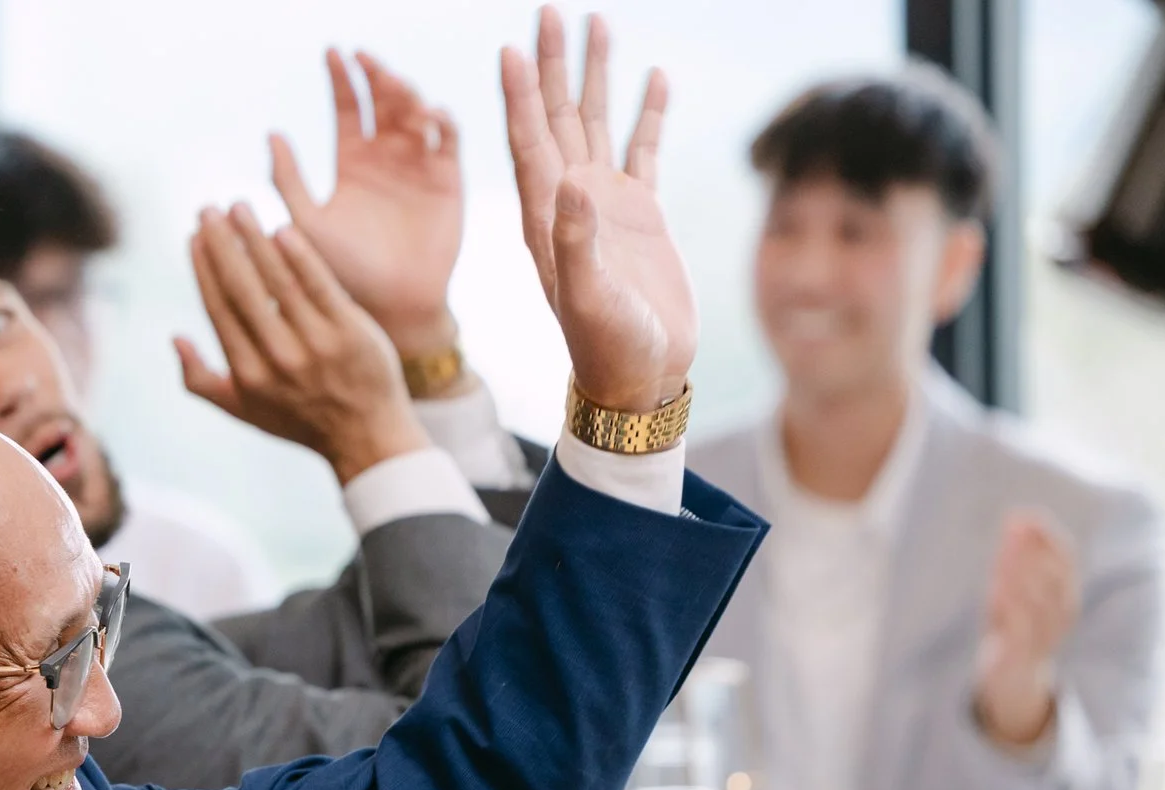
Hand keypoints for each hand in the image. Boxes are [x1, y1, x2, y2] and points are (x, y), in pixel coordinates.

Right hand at [174, 206, 426, 482]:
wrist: (366, 436)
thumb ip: (200, 380)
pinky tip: (283, 228)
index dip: (204, 270)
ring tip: (240, 206)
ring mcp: (316, 343)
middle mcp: (278, 358)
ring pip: (278, 281)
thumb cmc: (298, 420)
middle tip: (208, 209)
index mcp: (248, 374)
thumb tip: (174, 337)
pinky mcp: (350, 330)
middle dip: (222, 244)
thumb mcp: (243, 411)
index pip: (219, 309)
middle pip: (243, 289)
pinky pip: (320, 285)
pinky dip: (301, 256)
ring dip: (255, 238)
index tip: (194, 237)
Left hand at [271, 49, 463, 361]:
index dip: (342, 79)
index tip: (333, 52)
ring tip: (393, 87)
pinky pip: (448, 140)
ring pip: (416, 112)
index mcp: (352, 165)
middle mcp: (387, 160)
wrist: (392, 308)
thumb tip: (271, 134)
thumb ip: (288, 181)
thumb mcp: (307, 224)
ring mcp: (419, 167)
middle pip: (384, 101)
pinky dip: (441, 121)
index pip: (349, 109)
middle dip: (377, 76)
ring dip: (406, 94)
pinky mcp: (448, 180)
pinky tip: (427, 118)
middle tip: (367, 61)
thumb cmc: (343, 273)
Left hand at [500, 9, 693, 412]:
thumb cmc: (606, 349)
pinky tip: (652, 77)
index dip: (519, 96)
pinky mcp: (640, 213)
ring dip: (594, 75)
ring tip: (596, 22)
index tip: (512, 49)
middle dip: (554, 64)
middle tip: (549, 9)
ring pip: (596, 124)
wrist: (638, 378)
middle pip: (557, 117)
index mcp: (544, 218)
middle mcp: (568, 202)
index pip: (527, 143)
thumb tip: (574, 183)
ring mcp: (604, 204)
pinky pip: (642, 149)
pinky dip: (646, 113)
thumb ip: (577, 243)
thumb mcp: (587, 299)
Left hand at [974, 509, 1079, 746]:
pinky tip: (995, 590)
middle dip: (1034, 551)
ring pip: (1040, 604)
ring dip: (1023, 576)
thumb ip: (1017, 561)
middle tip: (1013, 527)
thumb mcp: (1017, 592)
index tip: (1024, 514)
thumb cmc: (1015, 628)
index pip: (1064, 561)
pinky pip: (1020, 633)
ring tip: (1005, 553)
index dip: (1046, 536)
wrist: (1014, 683)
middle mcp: (1059, 616)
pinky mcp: (1022, 658)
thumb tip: (1015, 519)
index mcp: (1063, 597)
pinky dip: (1011, 610)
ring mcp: (1043, 638)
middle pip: (1054, 578)